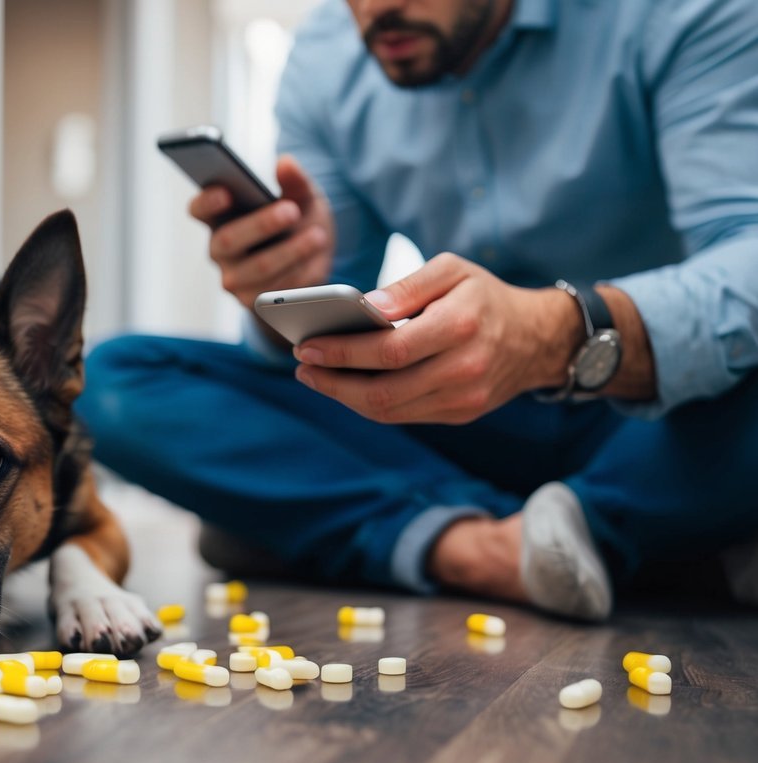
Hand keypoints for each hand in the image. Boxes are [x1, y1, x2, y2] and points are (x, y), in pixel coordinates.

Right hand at [188, 155, 334, 311]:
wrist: (311, 262)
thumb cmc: (298, 222)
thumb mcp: (302, 197)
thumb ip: (295, 181)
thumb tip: (286, 163)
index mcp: (221, 216)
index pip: (199, 209)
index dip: (207, 202)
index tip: (225, 192)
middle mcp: (220, 249)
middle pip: (228, 240)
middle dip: (261, 225)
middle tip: (291, 210)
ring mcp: (234, 278)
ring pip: (257, 269)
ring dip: (290, 252)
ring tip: (317, 236)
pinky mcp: (252, 302)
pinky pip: (275, 292)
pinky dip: (300, 275)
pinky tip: (318, 261)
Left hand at [292, 253, 581, 423]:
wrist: (538, 338)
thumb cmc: (484, 296)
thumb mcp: (452, 269)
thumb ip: (407, 285)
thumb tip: (364, 306)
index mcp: (461, 326)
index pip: (389, 351)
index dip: (342, 353)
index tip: (306, 346)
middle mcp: (465, 369)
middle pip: (384, 390)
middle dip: (333, 381)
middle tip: (302, 366)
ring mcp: (464, 398)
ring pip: (389, 410)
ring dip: (344, 397)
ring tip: (315, 377)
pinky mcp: (460, 414)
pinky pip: (404, 415)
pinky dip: (369, 403)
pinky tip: (346, 385)